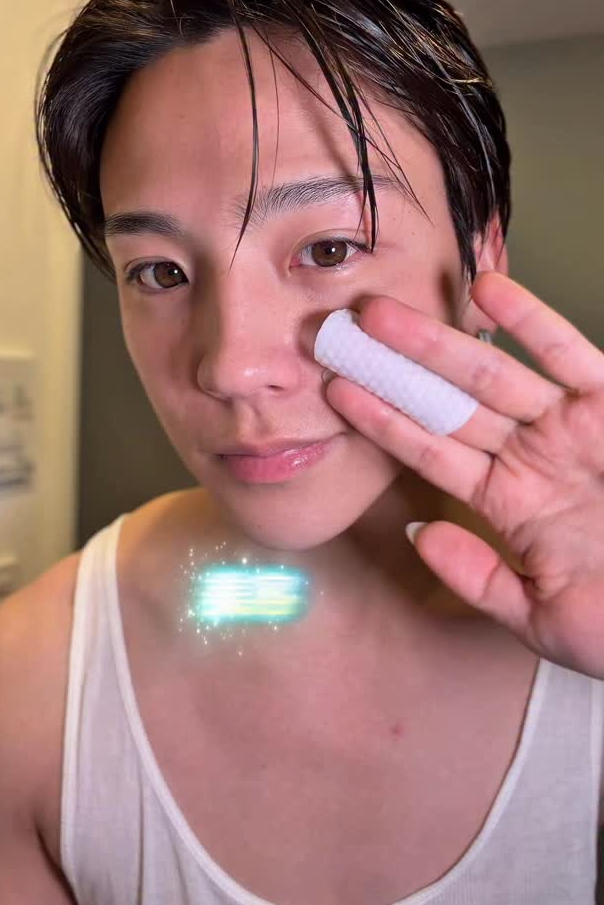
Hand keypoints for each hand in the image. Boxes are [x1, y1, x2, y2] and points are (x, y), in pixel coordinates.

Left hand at [324, 271, 603, 677]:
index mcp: (507, 502)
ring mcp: (567, 428)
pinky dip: (532, 321)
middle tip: (340, 335)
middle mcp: (529, 457)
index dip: (383, 421)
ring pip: (491, 374)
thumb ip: (476, 577)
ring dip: (436, 342)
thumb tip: (420, 536)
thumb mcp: (539, 616)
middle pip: (446, 405)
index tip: (335, 393)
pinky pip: (568, 356)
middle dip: (393, 370)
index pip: (430, 453)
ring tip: (382, 312)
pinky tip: (486, 289)